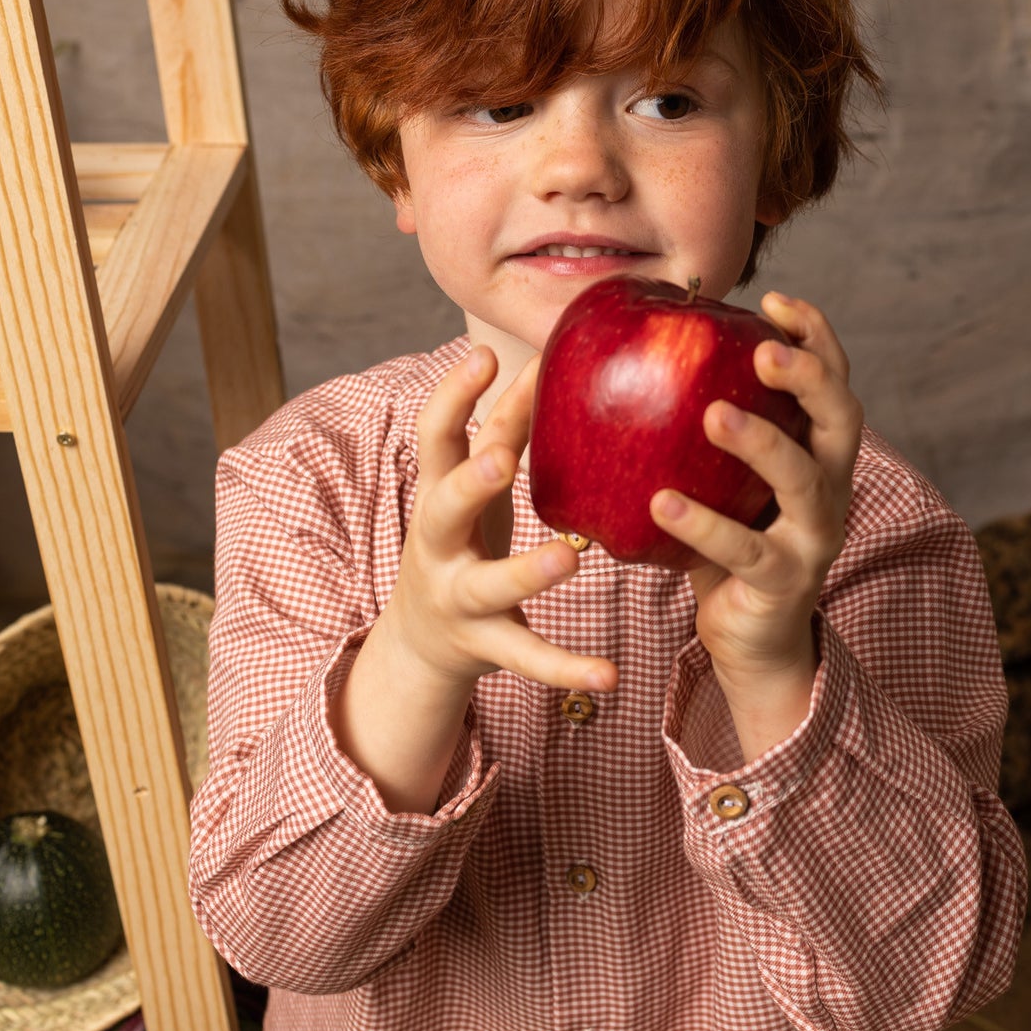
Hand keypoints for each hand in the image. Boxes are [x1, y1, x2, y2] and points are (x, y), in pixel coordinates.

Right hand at [379, 347, 616, 694]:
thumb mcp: (473, 484)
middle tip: (501, 460)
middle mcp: (437, 546)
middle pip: (441, 509)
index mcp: (436, 495)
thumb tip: (545, 354)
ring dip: (527, 571)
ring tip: (570, 556)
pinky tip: (610, 675)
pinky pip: (529, 658)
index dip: (452, 397)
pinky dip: (567, 668)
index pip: (434, 438)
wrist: (420, 640)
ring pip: (488, 586)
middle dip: (469, 483)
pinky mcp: (486, 646)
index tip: (481, 356)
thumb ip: (505, 427)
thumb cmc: (461, 537)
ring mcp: (459, 599)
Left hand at [648, 292, 862, 698]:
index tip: (772, 301)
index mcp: (819, 452)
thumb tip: (638, 352)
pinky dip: (704, 524)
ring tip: (713, 415)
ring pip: (804, 481)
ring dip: (761, 442)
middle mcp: (831, 488)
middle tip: (762, 351)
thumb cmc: (730, 542)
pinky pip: (746, 550)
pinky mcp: (783, 582)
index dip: (814, 337)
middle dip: (809, 377)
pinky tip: (662, 503)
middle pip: (842, 420)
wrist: (752, 637)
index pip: (833, 381)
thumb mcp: (726, 479)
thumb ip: (706, 428)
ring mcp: (813, 537)